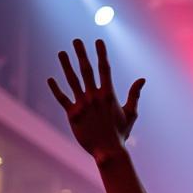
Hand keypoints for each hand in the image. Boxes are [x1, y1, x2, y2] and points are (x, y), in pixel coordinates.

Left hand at [47, 39, 144, 159]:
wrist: (108, 151)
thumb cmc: (120, 134)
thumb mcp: (131, 114)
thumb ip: (134, 95)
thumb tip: (142, 79)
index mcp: (108, 95)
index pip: (105, 69)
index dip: (101, 54)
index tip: (98, 41)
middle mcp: (94, 97)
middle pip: (87, 70)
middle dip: (81, 54)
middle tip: (76, 41)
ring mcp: (83, 105)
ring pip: (72, 81)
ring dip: (66, 65)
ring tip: (62, 53)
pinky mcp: (73, 114)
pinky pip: (62, 99)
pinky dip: (55, 89)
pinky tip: (50, 79)